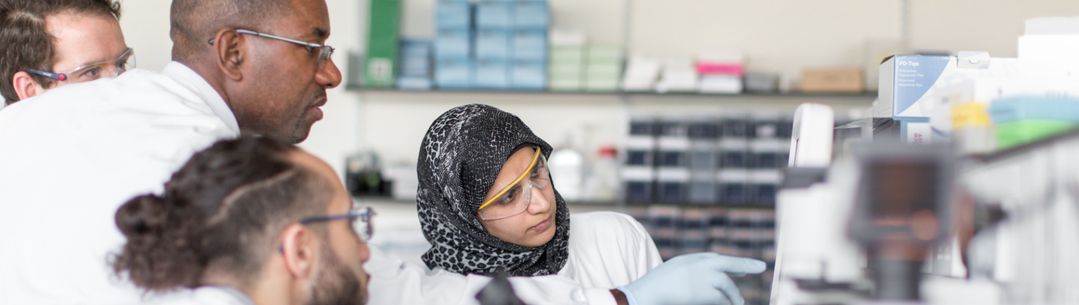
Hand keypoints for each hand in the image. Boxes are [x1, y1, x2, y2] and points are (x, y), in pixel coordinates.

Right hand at [617, 253, 766, 304]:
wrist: (649, 293)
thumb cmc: (656, 286)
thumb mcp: (675, 272)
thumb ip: (691, 270)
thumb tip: (709, 276)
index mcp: (692, 260)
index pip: (716, 259)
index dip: (731, 264)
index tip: (743, 271)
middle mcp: (701, 265)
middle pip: (729, 263)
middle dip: (747, 265)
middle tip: (762, 267)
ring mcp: (705, 277)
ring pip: (727, 286)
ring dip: (734, 296)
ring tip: (740, 303)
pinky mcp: (706, 292)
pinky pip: (722, 299)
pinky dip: (727, 303)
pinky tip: (731, 304)